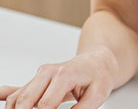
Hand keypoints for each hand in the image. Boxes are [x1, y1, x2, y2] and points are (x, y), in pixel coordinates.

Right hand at [0, 50, 115, 108]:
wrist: (97, 62)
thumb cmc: (98, 76)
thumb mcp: (98, 94)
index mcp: (64, 75)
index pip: (46, 105)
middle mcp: (48, 73)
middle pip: (25, 101)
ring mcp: (39, 76)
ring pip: (17, 98)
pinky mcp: (35, 81)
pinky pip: (15, 91)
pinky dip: (5, 98)